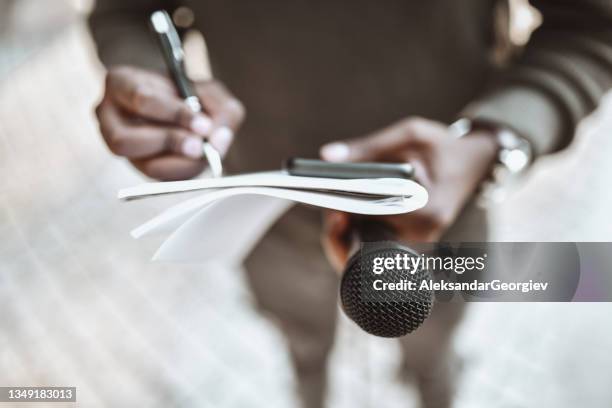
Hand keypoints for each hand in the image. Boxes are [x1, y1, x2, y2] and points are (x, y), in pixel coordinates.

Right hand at [95, 66, 244, 179]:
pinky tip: (198, 161)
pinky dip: (184, 172)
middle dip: (170, 144)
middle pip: (126, 140)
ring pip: (142, 165)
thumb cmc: (189, 92)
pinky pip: (159, 180)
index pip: (141, 99)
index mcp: (120, 83)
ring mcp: (118, 146)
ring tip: (202, 152)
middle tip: (200, 145)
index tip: (204, 125)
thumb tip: (218, 140)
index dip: (174, 114)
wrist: (176, 102)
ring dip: (179, 163)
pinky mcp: (139, 167)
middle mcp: (108, 116)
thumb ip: (221, 110)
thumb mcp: (210, 91)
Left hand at [320, 117, 497, 270]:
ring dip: (347, 233)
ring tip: (334, 212)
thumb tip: (325, 157)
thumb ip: (368, 147)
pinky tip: (348, 217)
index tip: (325, 204)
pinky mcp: (412, 243)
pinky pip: (377, 245)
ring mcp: (418, 242)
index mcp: (425, 209)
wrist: (475, 163)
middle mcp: (423, 233)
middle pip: (367, 242)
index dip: (343, 212)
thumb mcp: (409, 135)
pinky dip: (359, 233)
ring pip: (369, 249)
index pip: (372, 218)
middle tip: (327, 209)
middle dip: (341, 228)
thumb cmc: (442, 146)